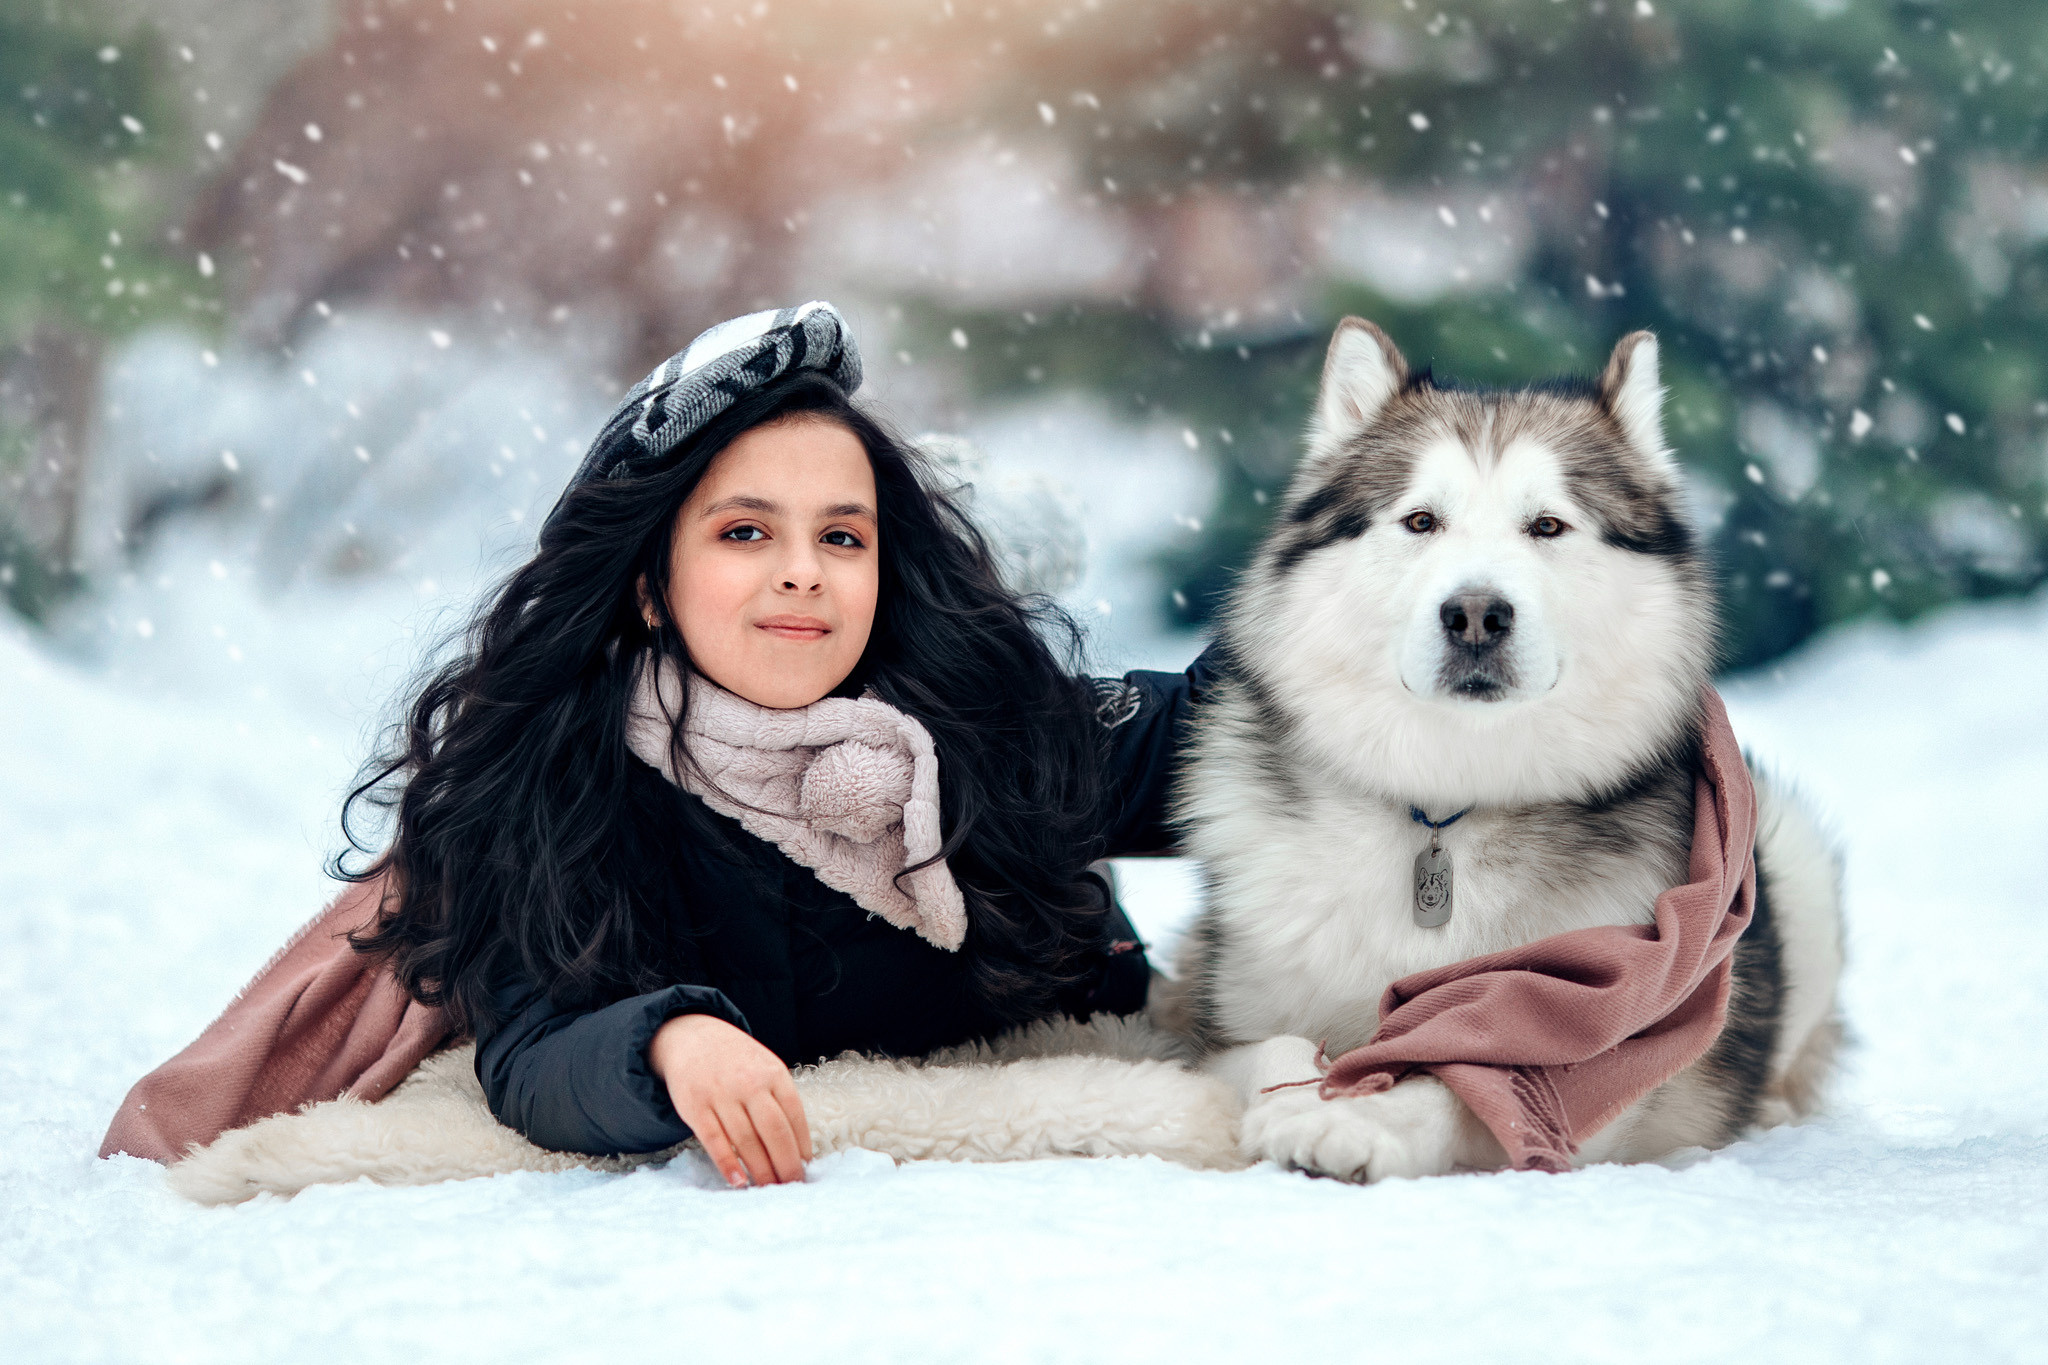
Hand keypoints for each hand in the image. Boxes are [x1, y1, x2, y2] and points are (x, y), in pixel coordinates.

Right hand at [649, 1013, 811, 1185]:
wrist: (691, 1038)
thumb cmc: (735, 1061)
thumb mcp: (764, 1067)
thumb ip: (780, 1099)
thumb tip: (799, 1147)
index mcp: (773, 1073)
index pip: (795, 1115)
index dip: (802, 1146)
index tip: (806, 1168)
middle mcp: (749, 1083)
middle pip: (774, 1131)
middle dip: (786, 1164)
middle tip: (791, 1185)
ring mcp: (721, 1094)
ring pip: (746, 1140)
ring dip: (761, 1170)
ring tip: (770, 1188)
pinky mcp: (695, 1107)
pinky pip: (715, 1141)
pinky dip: (728, 1164)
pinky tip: (739, 1181)